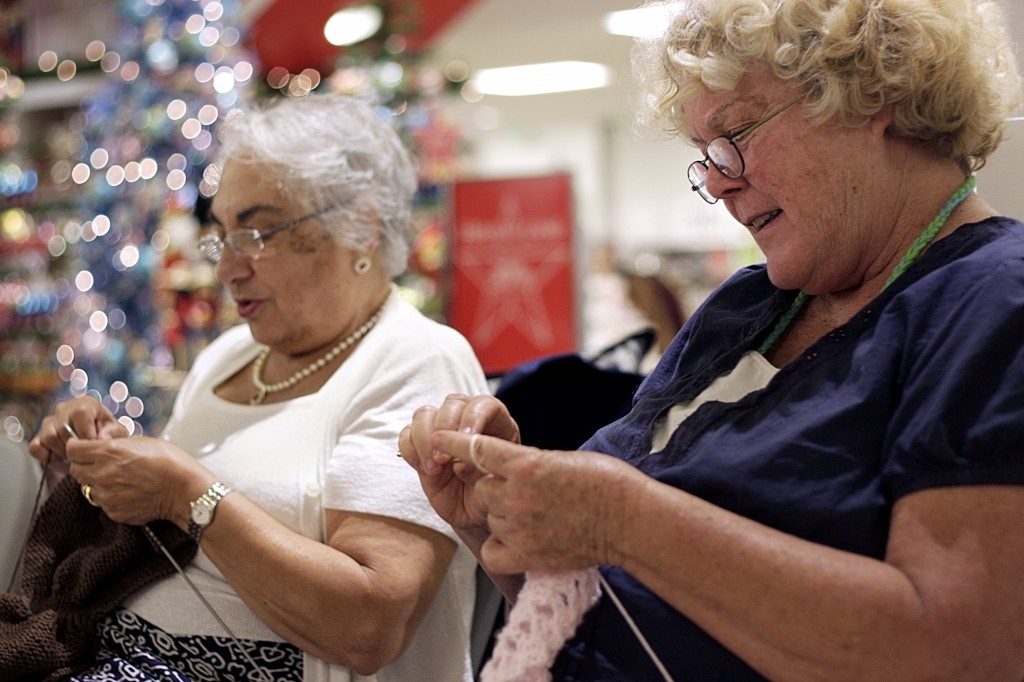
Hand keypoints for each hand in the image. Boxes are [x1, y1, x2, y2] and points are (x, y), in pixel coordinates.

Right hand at [27, 396, 126, 475]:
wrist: (97, 442)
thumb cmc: (108, 435)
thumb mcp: (117, 433)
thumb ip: (113, 433)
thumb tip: (100, 438)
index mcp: (85, 404)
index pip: (80, 414)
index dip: (87, 434)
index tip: (94, 446)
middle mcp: (64, 408)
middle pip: (63, 429)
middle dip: (75, 447)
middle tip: (85, 456)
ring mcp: (49, 422)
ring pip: (48, 438)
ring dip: (62, 453)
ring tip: (75, 459)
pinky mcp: (38, 436)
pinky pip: (35, 447)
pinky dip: (47, 458)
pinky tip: (62, 461)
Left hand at [66, 435, 210, 526]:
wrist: (184, 491)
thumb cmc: (168, 461)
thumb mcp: (141, 441)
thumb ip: (115, 444)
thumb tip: (100, 445)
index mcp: (108, 452)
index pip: (72, 449)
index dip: (77, 447)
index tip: (84, 447)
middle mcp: (102, 474)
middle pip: (75, 469)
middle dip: (85, 465)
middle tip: (102, 464)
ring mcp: (106, 495)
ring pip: (87, 487)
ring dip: (97, 482)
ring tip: (121, 479)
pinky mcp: (113, 511)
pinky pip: (102, 503)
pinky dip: (110, 497)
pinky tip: (128, 492)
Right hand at [399, 394, 519, 533]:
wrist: (476, 513)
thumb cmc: (493, 496)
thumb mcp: (496, 485)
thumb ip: (483, 469)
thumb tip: (461, 463)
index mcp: (496, 423)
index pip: (484, 404)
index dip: (474, 416)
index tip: (468, 437)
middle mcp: (467, 420)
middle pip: (452, 403)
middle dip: (445, 428)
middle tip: (444, 458)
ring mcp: (442, 431)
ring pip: (424, 414)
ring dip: (425, 440)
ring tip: (435, 469)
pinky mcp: (420, 446)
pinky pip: (406, 436)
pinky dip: (412, 451)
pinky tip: (425, 470)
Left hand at [432, 430, 645, 574]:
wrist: (629, 518)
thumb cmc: (605, 482)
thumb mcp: (561, 458)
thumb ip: (528, 463)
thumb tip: (508, 467)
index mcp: (526, 463)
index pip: (476, 448)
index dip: (454, 443)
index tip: (439, 438)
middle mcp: (517, 494)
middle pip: (482, 489)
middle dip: (495, 489)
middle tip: (525, 493)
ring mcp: (520, 526)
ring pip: (490, 517)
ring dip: (502, 515)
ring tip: (535, 516)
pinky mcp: (527, 554)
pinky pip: (492, 550)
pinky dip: (499, 545)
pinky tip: (517, 540)